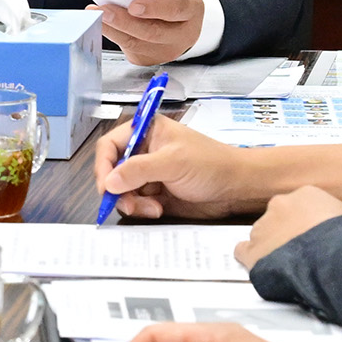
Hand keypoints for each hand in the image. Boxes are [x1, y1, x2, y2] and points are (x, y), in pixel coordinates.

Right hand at [93, 114, 267, 220]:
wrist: (237, 187)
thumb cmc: (211, 164)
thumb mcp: (173, 162)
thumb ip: (139, 170)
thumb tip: (109, 182)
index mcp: (145, 132)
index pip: (109, 146)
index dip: (103, 166)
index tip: (106, 187)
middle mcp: (143, 152)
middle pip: (112, 171)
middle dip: (118, 190)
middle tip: (128, 204)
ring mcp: (149, 174)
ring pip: (122, 191)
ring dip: (132, 202)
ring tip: (152, 208)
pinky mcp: (155, 194)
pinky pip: (136, 203)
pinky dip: (142, 209)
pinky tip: (159, 209)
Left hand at [100, 0, 204, 65]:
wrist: (181, 20)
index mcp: (192, 9)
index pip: (176, 9)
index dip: (155, 8)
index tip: (134, 6)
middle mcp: (183, 34)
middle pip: (153, 32)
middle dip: (125, 22)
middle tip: (105, 11)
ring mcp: (166, 50)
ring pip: (136, 44)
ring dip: (112, 30)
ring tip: (95, 16)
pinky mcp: (149, 59)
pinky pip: (128, 49)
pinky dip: (113, 36)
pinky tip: (100, 25)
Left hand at [238, 186, 341, 267]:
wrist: (331, 255)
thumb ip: (332, 218)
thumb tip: (335, 229)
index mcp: (305, 194)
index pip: (298, 206)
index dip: (304, 222)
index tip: (310, 233)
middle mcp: (280, 206)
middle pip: (277, 219)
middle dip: (287, 234)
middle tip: (300, 251)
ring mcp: (264, 227)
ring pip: (262, 236)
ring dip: (271, 247)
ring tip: (288, 264)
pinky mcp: (253, 250)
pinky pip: (243, 251)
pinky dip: (250, 259)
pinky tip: (261, 266)